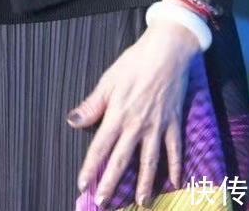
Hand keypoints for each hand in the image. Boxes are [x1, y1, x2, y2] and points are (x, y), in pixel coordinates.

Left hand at [66, 20, 201, 207]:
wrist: (166, 52)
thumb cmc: (134, 63)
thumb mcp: (108, 80)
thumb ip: (92, 104)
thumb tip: (73, 121)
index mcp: (117, 114)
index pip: (100, 147)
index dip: (90, 167)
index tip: (82, 185)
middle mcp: (136, 125)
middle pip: (122, 159)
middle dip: (112, 183)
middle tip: (104, 203)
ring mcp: (157, 127)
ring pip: (150, 162)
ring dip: (145, 184)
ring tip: (142, 203)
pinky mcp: (174, 124)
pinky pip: (175, 151)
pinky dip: (176, 168)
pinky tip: (175, 183)